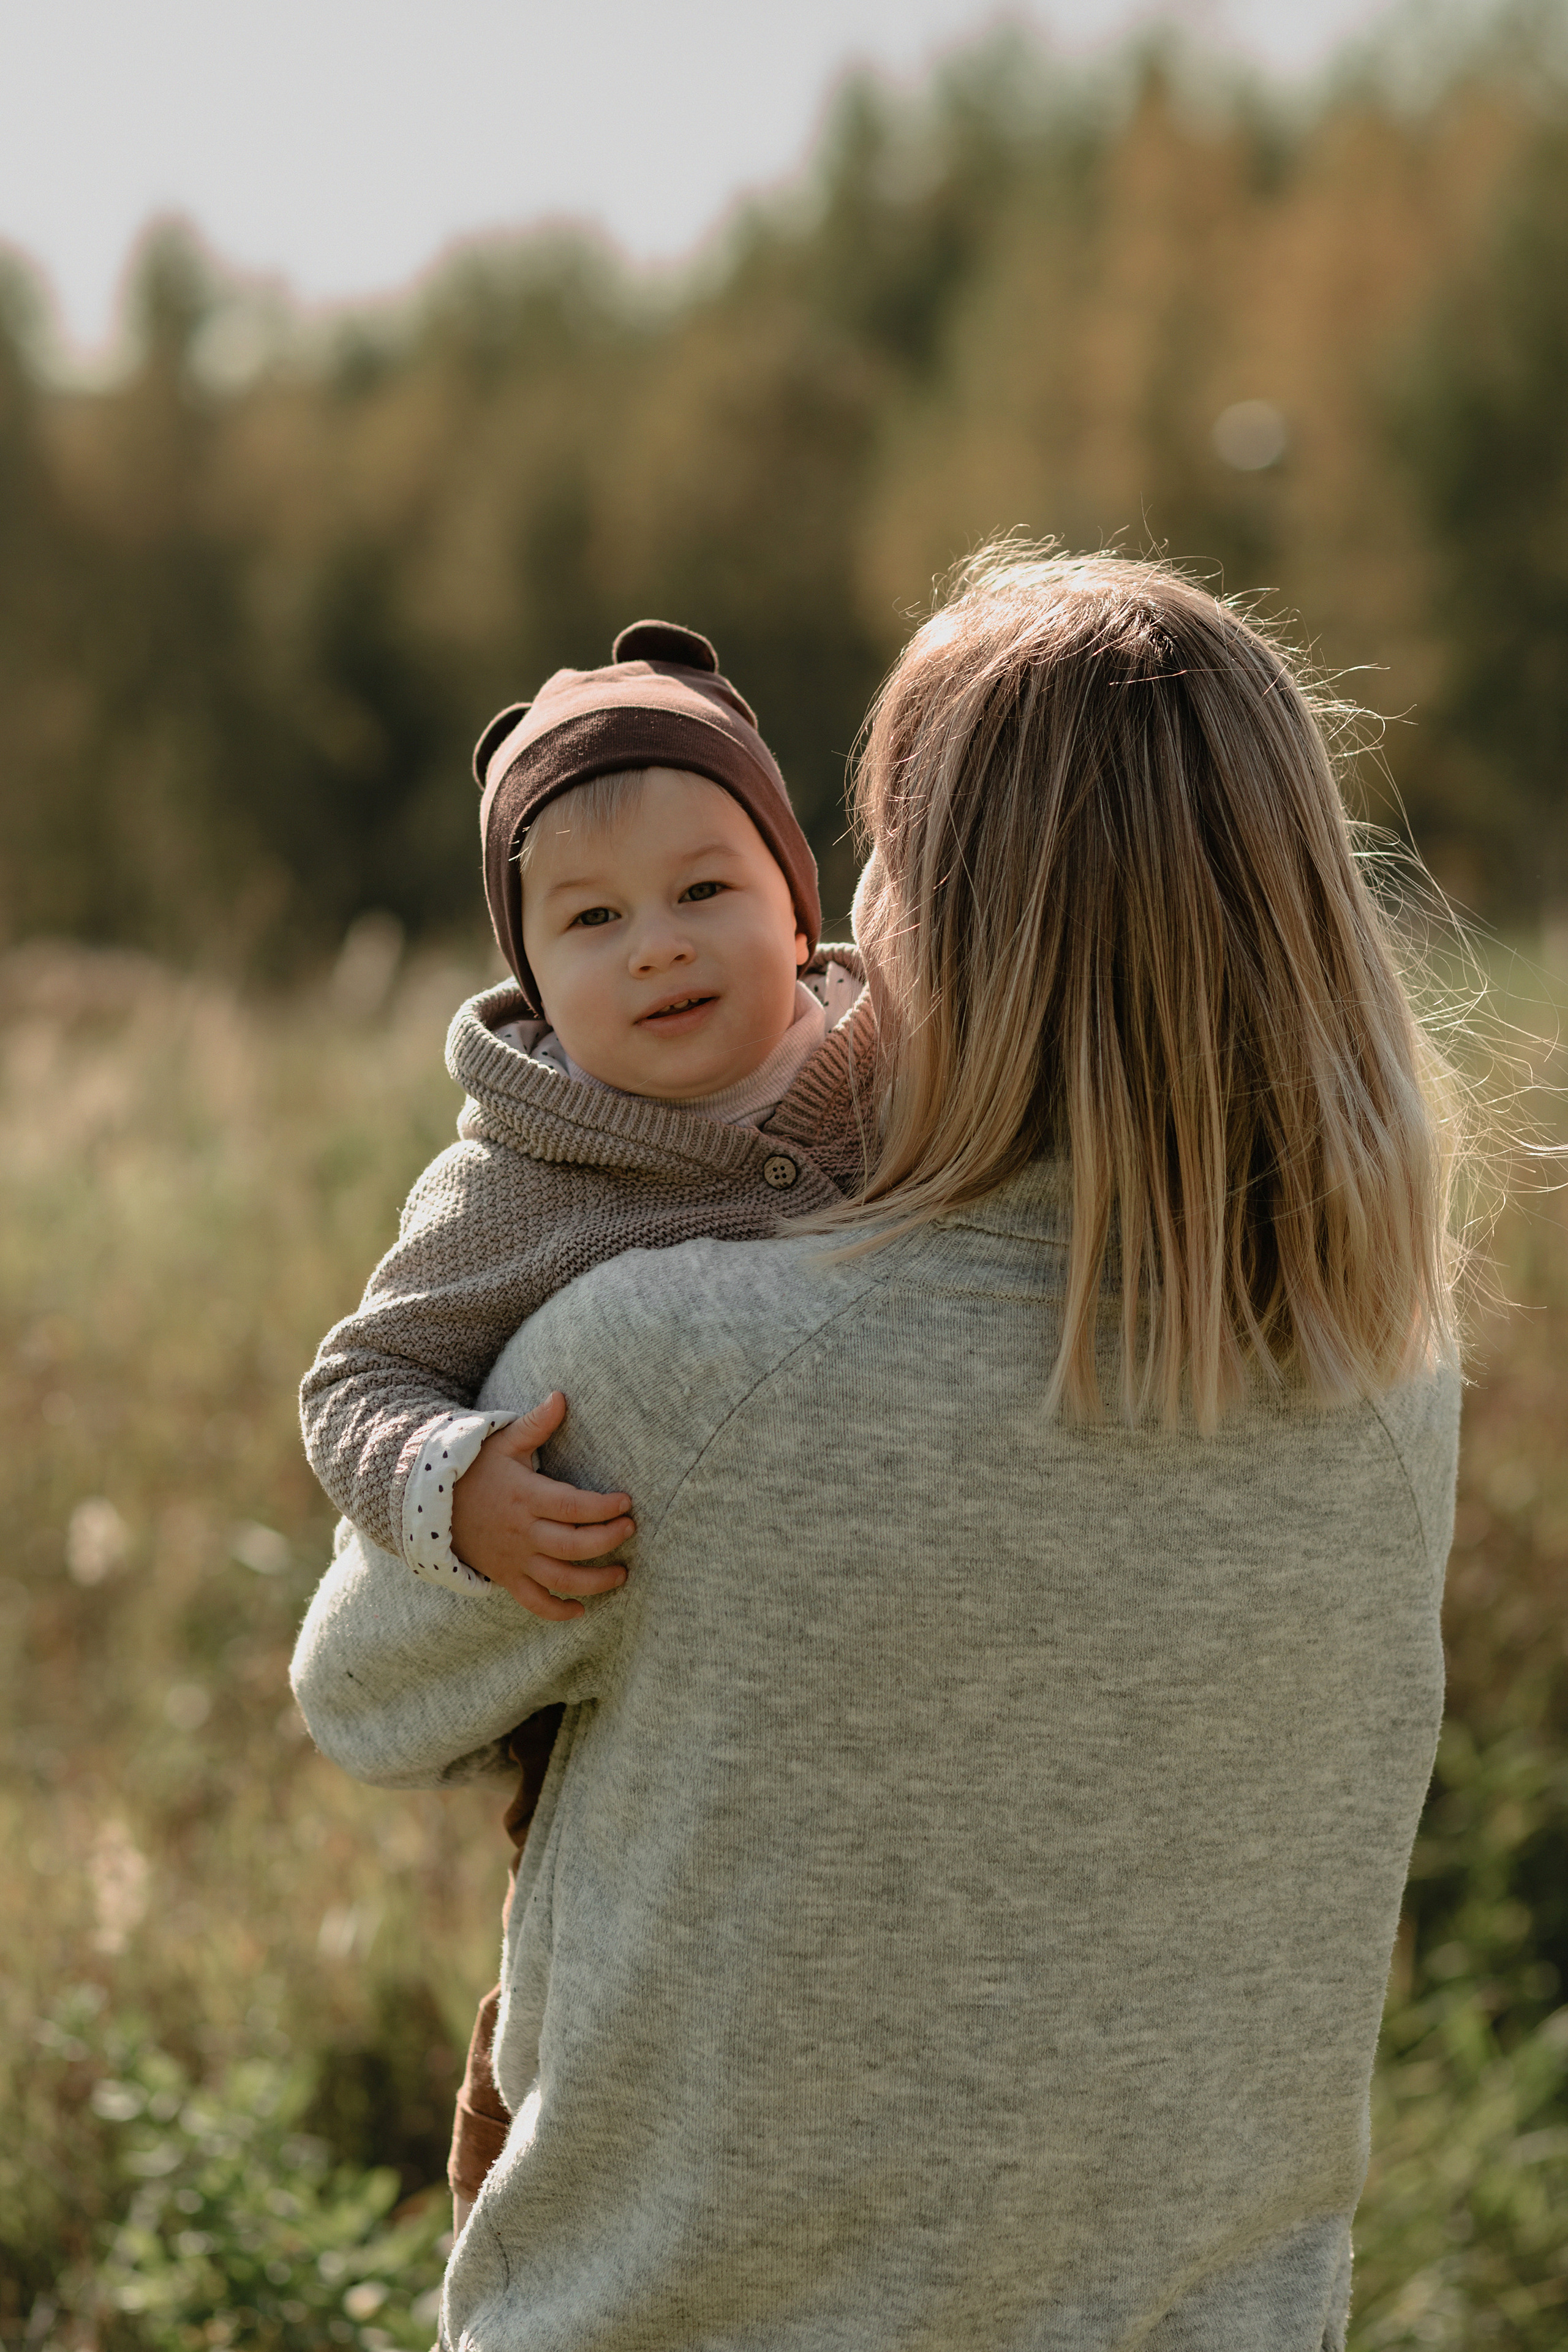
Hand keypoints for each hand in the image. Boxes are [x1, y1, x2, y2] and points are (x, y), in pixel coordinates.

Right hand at [449, 1393, 633, 1619]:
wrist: (429, 1502)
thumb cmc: (475, 1468)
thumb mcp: (503, 1442)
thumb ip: (536, 1423)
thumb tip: (561, 1395)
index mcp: (526, 1497)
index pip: (573, 1507)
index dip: (603, 1508)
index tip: (626, 1502)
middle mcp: (522, 1532)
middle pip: (574, 1546)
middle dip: (608, 1540)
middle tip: (630, 1529)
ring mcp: (514, 1558)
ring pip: (561, 1580)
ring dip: (596, 1582)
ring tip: (622, 1574)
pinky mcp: (505, 1576)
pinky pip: (533, 1603)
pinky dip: (558, 1612)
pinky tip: (581, 1610)